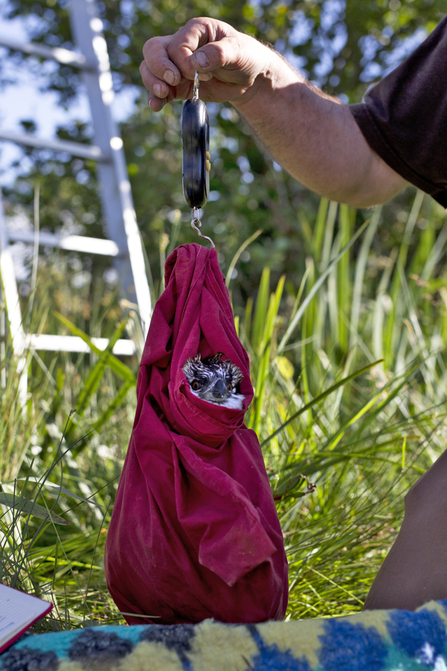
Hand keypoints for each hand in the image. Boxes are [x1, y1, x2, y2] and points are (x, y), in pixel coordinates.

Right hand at [140, 18, 271, 110]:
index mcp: (196, 30)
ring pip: (150, 68)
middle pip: (154, 50)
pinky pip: (159, 90)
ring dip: (152, 82)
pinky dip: (155, 98)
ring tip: (164, 94)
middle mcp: (182, 44)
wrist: (249, 77)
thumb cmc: (245, 57)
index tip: (203, 75)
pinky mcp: (178, 85)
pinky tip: (156, 106)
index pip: (178, 44)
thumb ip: (219, 54)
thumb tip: (196, 62)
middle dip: (160, 67)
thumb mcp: (239, 51)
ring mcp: (177, 66)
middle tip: (174, 81)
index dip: (184, 62)